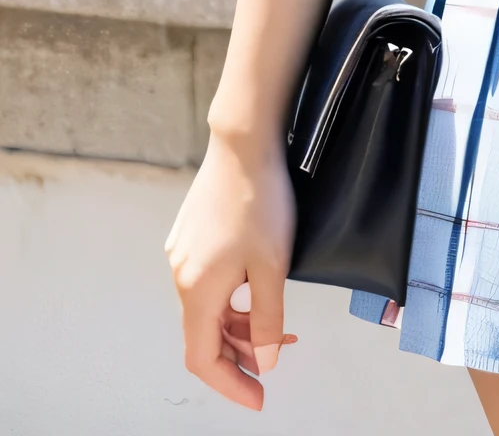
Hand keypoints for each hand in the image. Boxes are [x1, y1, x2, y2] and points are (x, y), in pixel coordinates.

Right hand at [165, 131, 297, 409]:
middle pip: (205, 333)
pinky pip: (208, 281)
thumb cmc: (260, 201)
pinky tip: (257, 288)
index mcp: (197, 290)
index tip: (259, 397)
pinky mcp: (191, 233)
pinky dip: (232, 297)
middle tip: (277, 358)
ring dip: (239, 324)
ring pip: (208, 306)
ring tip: (277, 326)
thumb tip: (265, 361)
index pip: (202, 359)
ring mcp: (183, 253)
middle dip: (240, 353)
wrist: (244, 142)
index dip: (230, 384)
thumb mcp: (273, 266)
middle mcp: (181, 275)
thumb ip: (268, 319)